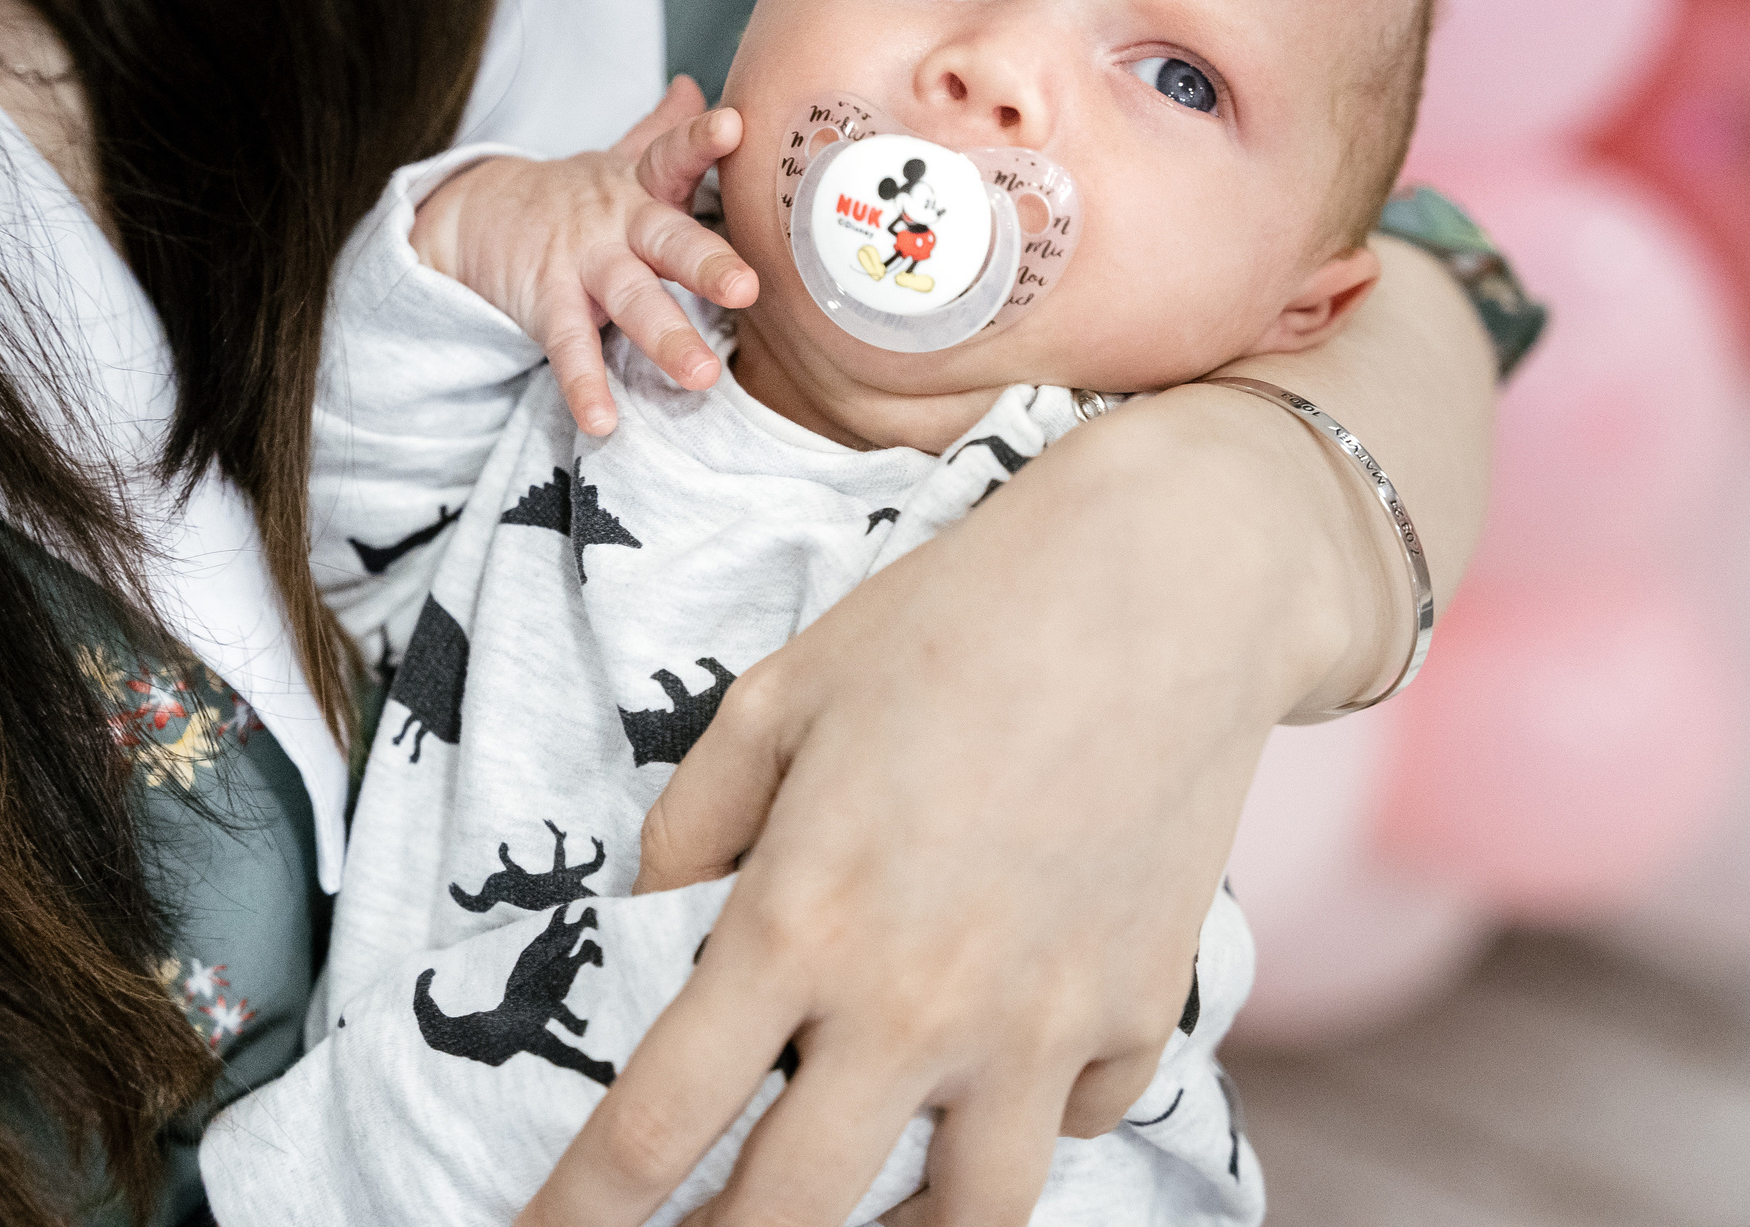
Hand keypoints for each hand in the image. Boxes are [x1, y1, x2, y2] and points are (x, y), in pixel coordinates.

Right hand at [411, 77, 758, 435]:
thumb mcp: (618, 160)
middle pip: (666, 239)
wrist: (476, 212)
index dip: (701, 139)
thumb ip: (662, 132)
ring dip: (664, 337)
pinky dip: (585, 386)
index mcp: (641, 186)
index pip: (672, 154)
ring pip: (628, 301)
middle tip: (746, 288)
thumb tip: (698, 85)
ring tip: (701, 377)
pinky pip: (569, 349)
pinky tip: (604, 423)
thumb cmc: (575, 196)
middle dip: (706, 262)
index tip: (733, 126)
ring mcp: (579, 264)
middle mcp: (615, 223)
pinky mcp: (545, 304)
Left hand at [518, 239, 1498, 1226]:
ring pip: (961, 1221)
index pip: (658, 1122)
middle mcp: (915, 1004)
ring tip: (851, 1204)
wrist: (1168, 586)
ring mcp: (1039, 1027)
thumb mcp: (778, 696)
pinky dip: (1024, 1124)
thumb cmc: (954, 621)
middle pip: (792, 1216)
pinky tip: (992, 1081)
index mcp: (799, 920)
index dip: (581, 1208)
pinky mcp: (1136, 1014)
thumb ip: (691, 827)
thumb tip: (652, 925)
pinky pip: (1069, 1125)